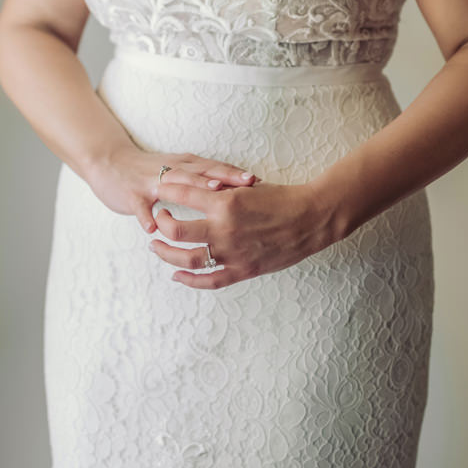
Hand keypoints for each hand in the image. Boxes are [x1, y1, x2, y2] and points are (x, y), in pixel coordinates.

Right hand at [84, 144, 256, 233]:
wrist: (110, 163)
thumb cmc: (150, 171)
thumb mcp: (180, 171)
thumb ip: (204, 178)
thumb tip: (236, 189)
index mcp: (185, 165)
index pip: (215, 167)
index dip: (236, 173)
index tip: (259, 180)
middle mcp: (172, 169)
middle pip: (202, 172)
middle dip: (226, 177)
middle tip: (247, 183)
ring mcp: (151, 181)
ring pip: (175, 184)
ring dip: (194, 189)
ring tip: (212, 197)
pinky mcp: (132, 194)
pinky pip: (140, 206)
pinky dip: (145, 216)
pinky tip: (153, 228)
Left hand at [149, 179, 334, 288]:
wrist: (311, 218)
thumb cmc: (281, 198)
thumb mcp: (247, 188)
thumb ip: (220, 191)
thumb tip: (195, 187)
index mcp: (226, 202)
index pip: (183, 194)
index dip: (166, 191)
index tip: (159, 189)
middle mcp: (224, 228)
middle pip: (177, 230)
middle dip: (161, 224)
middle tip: (157, 218)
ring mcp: (232, 252)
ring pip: (188, 258)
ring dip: (167, 254)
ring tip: (156, 247)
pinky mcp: (243, 270)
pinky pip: (210, 280)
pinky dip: (190, 280)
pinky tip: (177, 274)